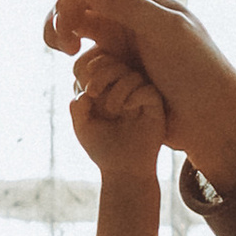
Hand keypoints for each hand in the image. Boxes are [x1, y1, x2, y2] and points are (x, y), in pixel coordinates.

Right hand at [45, 0, 235, 198]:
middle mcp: (129, 20)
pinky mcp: (118, 76)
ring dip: (63, 42)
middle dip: (59, 20)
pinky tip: (84, 81)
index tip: (66, 27)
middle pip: (77, 6)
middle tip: (61, 46)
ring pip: (77, 35)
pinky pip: (86, 65)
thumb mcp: (168, 31)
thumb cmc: (198, 71)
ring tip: (69, 57)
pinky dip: (78, 69)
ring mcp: (122, 48)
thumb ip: (130, 7)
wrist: (213, 118)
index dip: (69, 0)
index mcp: (143, 1)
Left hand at [68, 53, 166, 182]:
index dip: (95, 66)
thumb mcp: (83, 128)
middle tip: (93, 92)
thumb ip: (78, 108)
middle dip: (103, 73)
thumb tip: (82, 91)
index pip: (104, 64)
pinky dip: (135, 95)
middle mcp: (126, 91)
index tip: (87, 83)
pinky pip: (148, 90)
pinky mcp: (156, 109)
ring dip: (118, 88)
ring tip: (112, 110)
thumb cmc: (103, 150)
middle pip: (118, 63)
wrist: (123, 172)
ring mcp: (142, 99)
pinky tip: (127, 109)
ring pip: (133, 75)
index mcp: (109, 90)